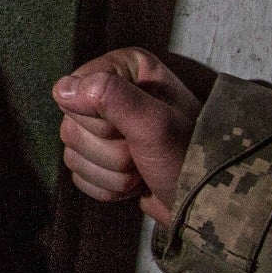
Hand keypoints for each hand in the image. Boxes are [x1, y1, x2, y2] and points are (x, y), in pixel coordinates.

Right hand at [51, 47, 202, 223]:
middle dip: (109, 151)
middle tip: (142, 153)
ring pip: (74, 153)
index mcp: (125, 69)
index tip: (131, 129)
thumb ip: (112, 97)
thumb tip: (63, 89)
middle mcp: (113, 91)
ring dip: (111, 172)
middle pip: (72, 126)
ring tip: (143, 169)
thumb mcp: (156, 124)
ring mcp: (107, 127)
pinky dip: (107, 187)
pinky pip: (80, 175)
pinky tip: (135, 183)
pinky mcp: (103, 158)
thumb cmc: (189, 157)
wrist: (208, 203)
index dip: (98, 120)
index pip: (73, 92)